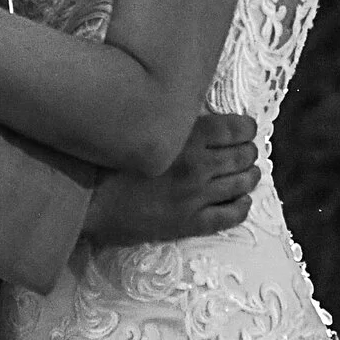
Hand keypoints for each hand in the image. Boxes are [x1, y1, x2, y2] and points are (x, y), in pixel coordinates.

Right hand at [81, 111, 260, 245]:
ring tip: (249, 173)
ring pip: (242, 183)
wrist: (89, 200)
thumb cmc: (109, 159)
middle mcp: (199, 164)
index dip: (247, 129)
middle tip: (246, 152)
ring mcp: (197, 196)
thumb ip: (174, 122)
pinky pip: (231, 215)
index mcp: (188, 136)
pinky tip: (242, 201)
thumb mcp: (145, 126)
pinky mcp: (191, 223)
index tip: (247, 130)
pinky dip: (243, 206)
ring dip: (250, 176)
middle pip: (244, 155)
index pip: (237, 128)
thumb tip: (199, 116)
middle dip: (249, 152)